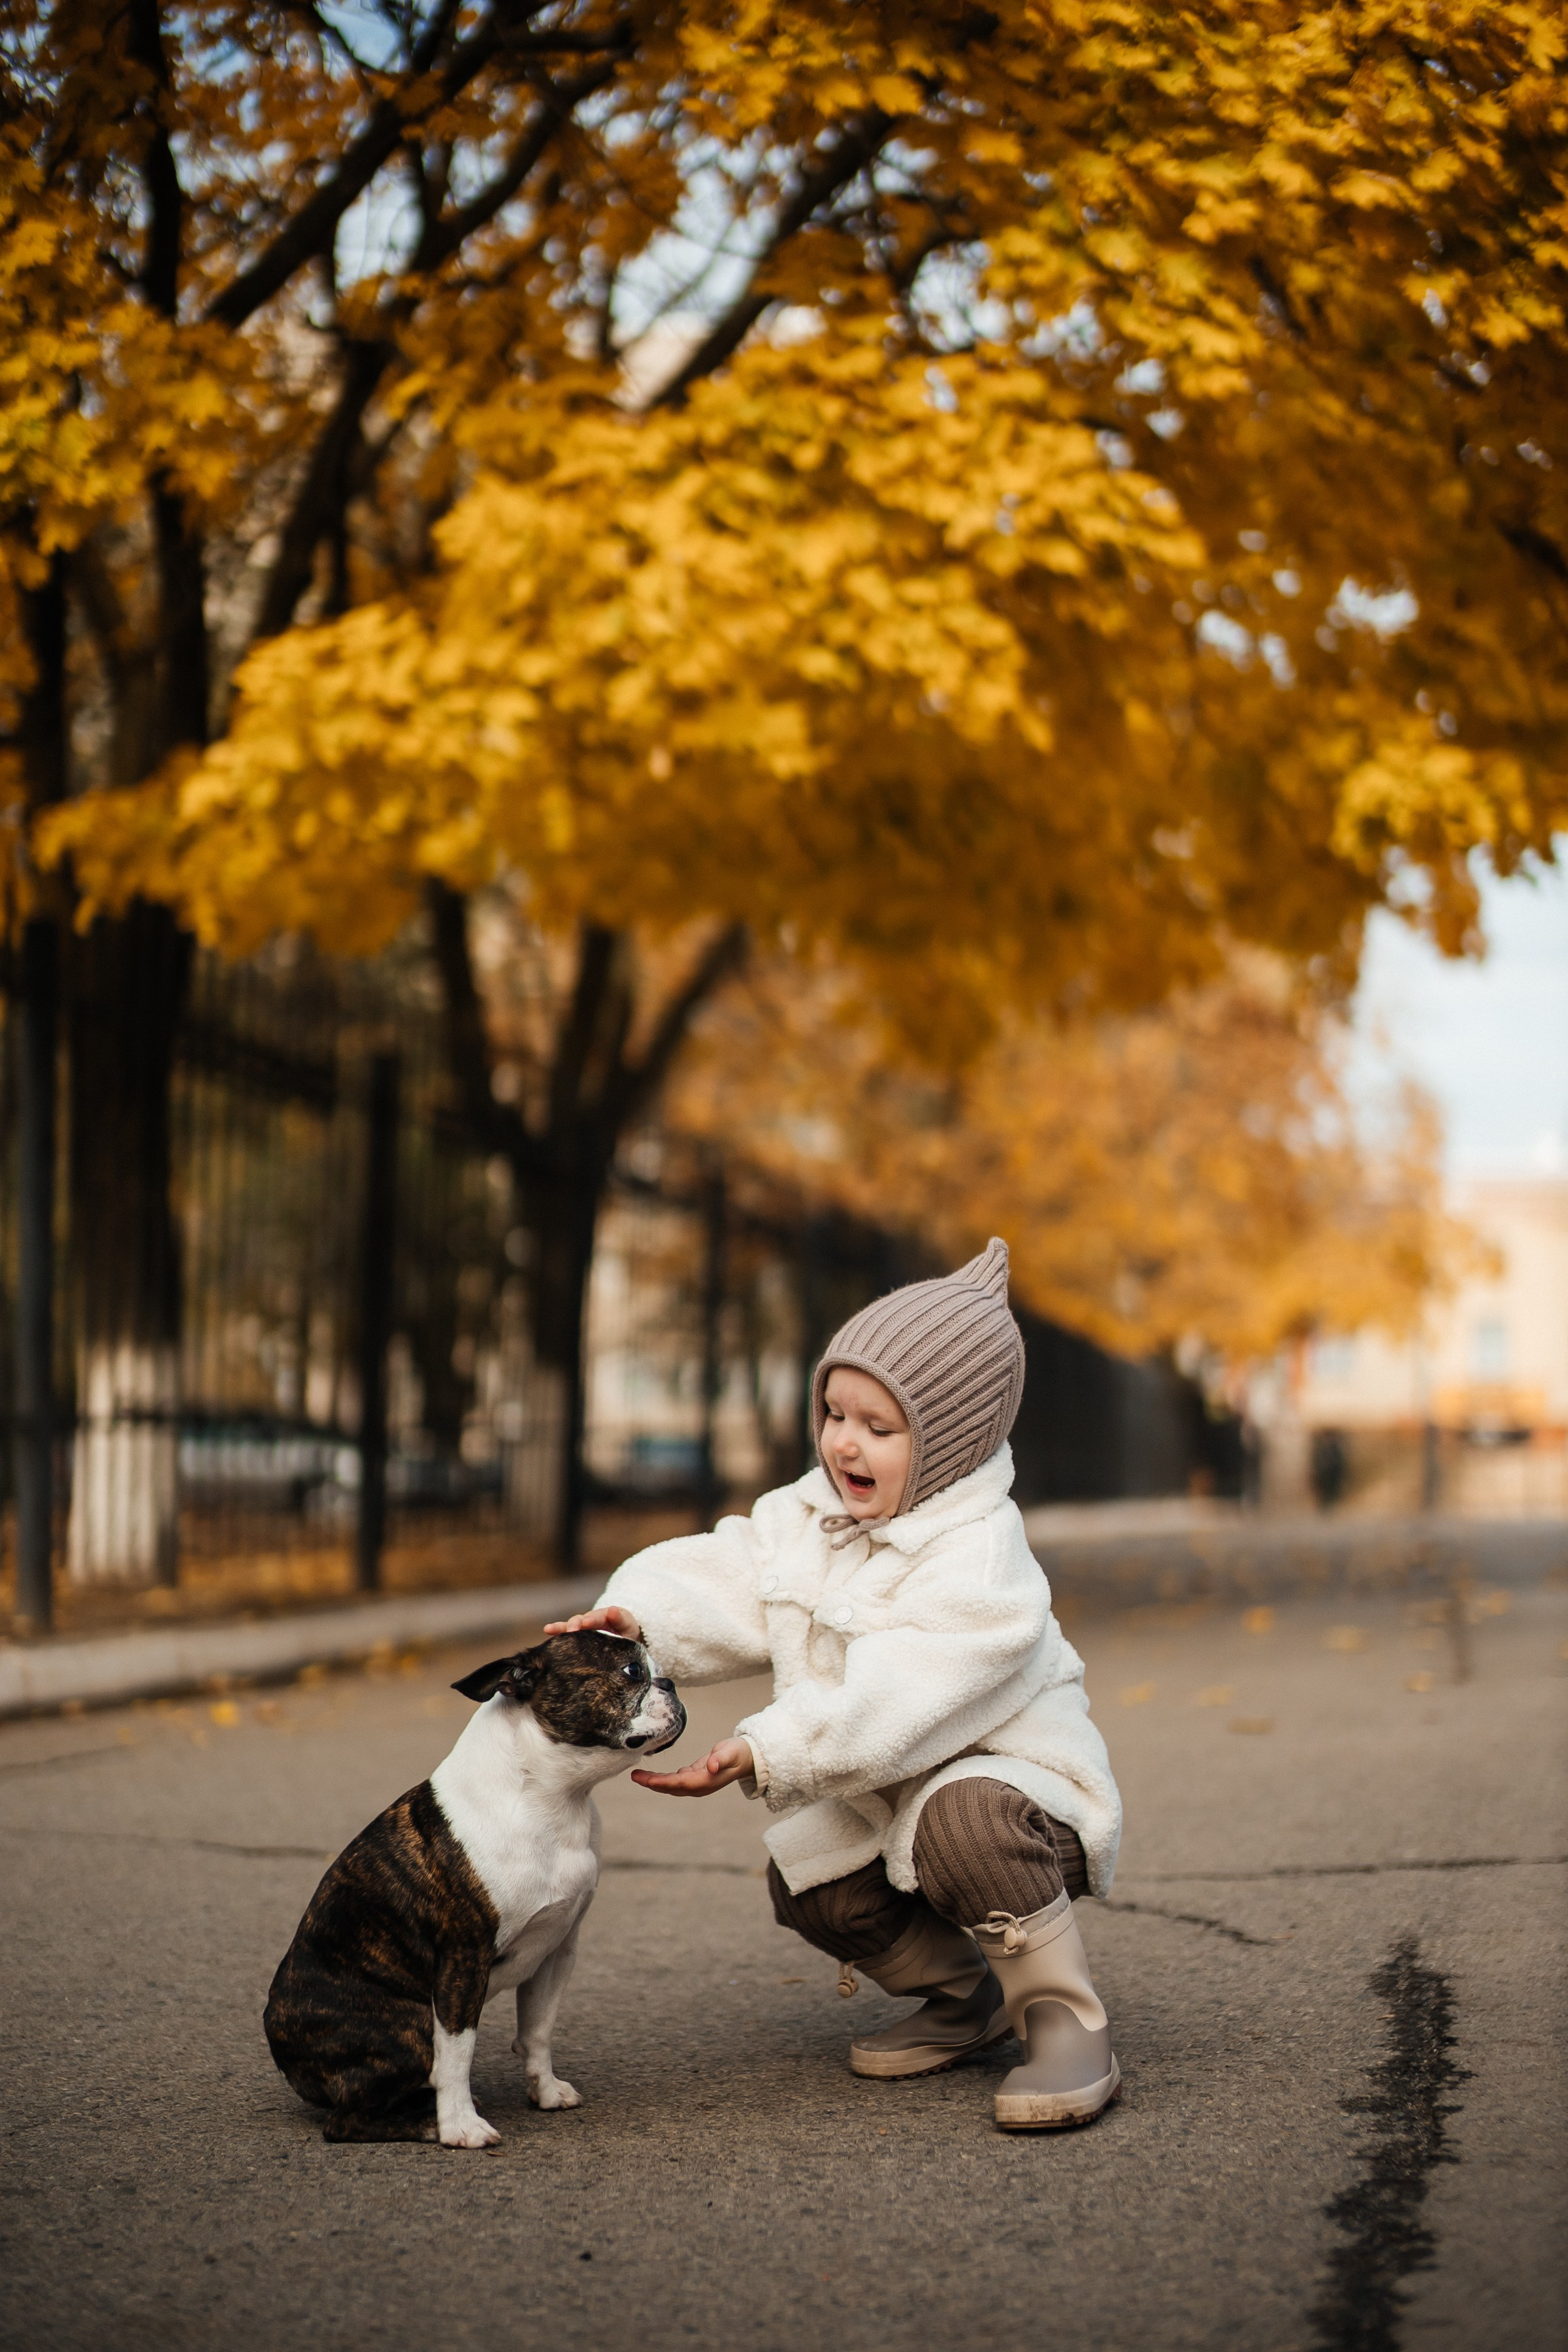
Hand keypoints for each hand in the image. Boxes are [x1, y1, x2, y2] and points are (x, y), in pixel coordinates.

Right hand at [541, 1604, 641, 1640]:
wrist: (623, 1636)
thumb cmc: (625, 1631)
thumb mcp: (627, 1624)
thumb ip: (620, 1619)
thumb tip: (613, 1610)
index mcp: (604, 1616)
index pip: (597, 1618)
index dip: (591, 1620)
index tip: (586, 1623)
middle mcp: (590, 1619)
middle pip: (580, 1620)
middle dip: (574, 1624)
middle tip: (571, 1630)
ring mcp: (582, 1627)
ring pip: (570, 1625)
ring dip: (561, 1627)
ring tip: (549, 1628)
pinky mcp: (577, 1635)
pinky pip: (566, 1633)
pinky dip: (557, 1631)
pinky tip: (547, 1630)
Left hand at [631, 1737, 752, 1796]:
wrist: (748, 1758)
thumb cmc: (739, 1753)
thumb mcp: (732, 1752)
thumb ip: (721, 1759)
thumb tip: (711, 1767)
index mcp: (705, 1781)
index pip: (678, 1784)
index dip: (661, 1782)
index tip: (646, 1779)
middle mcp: (699, 1786)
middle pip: (671, 1788)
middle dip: (652, 1783)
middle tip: (634, 1776)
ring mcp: (696, 1783)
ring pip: (671, 1785)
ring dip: (654, 1782)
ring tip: (637, 1775)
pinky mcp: (695, 1776)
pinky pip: (675, 1780)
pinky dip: (662, 1778)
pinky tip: (652, 1775)